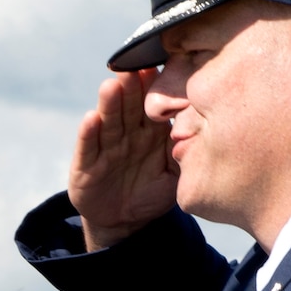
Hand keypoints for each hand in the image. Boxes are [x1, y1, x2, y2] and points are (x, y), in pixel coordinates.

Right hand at [68, 69, 177, 249]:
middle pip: (129, 106)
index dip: (155, 88)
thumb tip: (203, 133)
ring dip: (109, 103)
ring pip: (109, 121)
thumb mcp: (175, 175)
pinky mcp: (86, 165)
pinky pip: (88, 147)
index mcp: (151, 131)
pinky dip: (89, 133)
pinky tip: (91, 118)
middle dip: (131, 87)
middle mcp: (127, 133)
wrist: (125, 221)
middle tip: (134, 69)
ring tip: (111, 86)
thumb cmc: (153, 192)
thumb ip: (185, 154)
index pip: (153, 104)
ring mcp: (106, 147)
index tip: (160, 69)